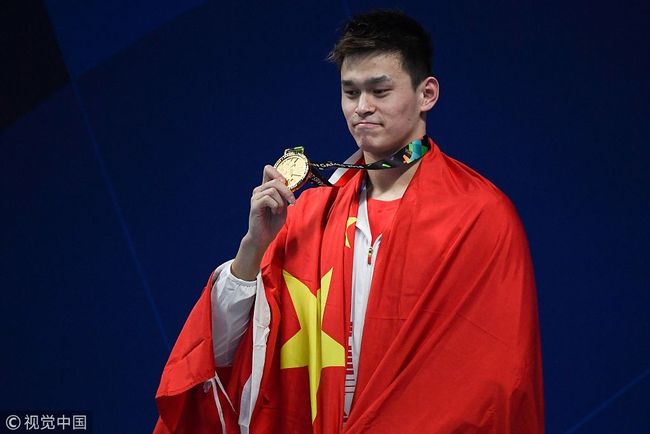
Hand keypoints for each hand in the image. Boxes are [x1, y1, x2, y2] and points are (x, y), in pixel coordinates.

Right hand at [231, 165, 295, 279]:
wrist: (264, 237)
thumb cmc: (273, 222)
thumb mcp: (283, 206)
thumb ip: (284, 195)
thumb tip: (288, 185)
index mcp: (266, 188)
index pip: (268, 169)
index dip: (278, 172)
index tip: (286, 183)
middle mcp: (259, 190)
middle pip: (275, 180)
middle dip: (287, 191)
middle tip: (292, 202)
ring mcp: (256, 197)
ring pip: (273, 189)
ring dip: (281, 201)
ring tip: (279, 211)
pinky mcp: (255, 204)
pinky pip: (268, 198)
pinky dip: (276, 205)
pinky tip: (275, 212)